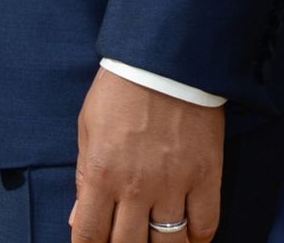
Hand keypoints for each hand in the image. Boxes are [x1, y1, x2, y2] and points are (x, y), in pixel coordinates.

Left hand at [69, 68, 224, 242]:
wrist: (165, 58)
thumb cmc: (119, 89)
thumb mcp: (88, 125)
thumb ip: (83, 176)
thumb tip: (77, 220)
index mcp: (102, 172)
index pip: (90, 234)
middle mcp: (136, 186)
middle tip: (124, 242)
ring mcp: (174, 185)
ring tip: (154, 242)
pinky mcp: (206, 177)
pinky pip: (205, 226)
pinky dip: (197, 240)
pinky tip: (187, 238)